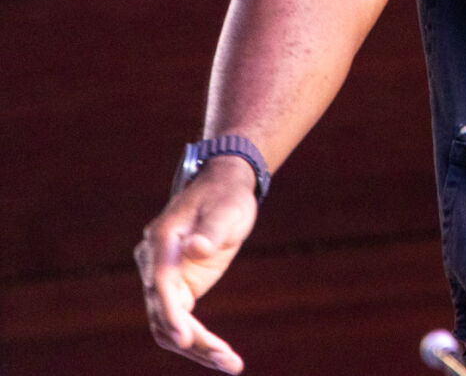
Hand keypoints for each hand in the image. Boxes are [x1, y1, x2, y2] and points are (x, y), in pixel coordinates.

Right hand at [137, 155, 258, 371]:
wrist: (224, 187)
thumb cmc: (226, 196)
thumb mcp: (227, 209)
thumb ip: (211, 230)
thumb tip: (196, 249)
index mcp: (162, 241)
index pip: (161, 284)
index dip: (170, 314)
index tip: (186, 340)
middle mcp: (155, 263)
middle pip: (163, 314)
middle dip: (193, 342)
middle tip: (228, 361)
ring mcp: (164, 278)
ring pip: (169, 325)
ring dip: (196, 347)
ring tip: (231, 364)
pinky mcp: (178, 287)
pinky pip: (181, 320)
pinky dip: (198, 339)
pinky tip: (221, 354)